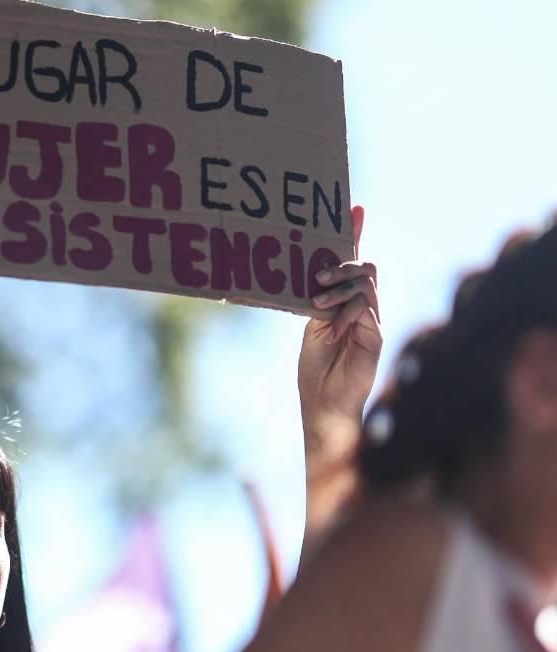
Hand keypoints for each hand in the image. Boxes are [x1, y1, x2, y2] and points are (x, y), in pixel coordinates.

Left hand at [298, 205, 381, 436]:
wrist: (324, 406)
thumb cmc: (315, 371)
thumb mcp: (311, 327)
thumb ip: (317, 300)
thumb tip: (315, 273)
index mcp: (345, 303)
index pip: (353, 263)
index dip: (356, 234)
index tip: (356, 208)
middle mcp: (363, 308)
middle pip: (364, 267)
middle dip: (340, 265)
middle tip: (317, 279)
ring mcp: (372, 321)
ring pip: (366, 283)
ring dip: (339, 289)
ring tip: (317, 305)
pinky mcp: (376, 336)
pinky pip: (366, 308)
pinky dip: (346, 315)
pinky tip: (331, 333)